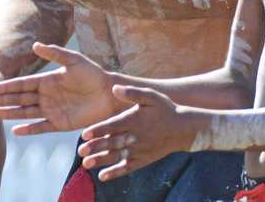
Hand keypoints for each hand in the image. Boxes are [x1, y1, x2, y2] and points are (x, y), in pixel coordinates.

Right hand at [0, 42, 122, 133]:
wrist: (110, 93)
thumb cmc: (93, 74)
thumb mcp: (74, 61)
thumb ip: (55, 53)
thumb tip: (34, 44)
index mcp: (47, 81)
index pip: (22, 85)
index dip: (6, 87)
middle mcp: (46, 96)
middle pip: (19, 99)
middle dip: (2, 101)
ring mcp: (52, 110)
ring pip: (25, 113)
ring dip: (9, 114)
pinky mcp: (60, 124)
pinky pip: (41, 127)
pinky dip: (29, 129)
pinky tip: (16, 131)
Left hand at [78, 86, 196, 181]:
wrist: (183, 128)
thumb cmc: (166, 109)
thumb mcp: (151, 96)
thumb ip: (133, 92)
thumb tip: (114, 88)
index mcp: (135, 120)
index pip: (113, 126)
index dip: (98, 130)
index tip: (84, 134)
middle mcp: (135, 136)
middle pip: (112, 142)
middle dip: (95, 147)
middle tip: (80, 151)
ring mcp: (139, 149)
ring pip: (116, 156)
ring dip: (100, 160)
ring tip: (85, 163)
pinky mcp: (143, 159)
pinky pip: (127, 168)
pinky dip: (115, 173)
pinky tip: (102, 176)